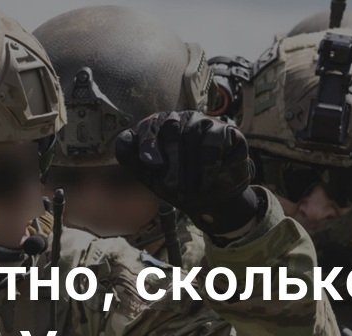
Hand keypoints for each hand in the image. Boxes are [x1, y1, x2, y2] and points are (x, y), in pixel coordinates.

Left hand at [115, 111, 262, 237]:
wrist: (211, 200)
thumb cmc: (179, 185)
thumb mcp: (150, 176)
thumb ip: (133, 157)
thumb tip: (125, 139)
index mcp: (160, 127)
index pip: (149, 126)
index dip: (148, 144)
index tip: (151, 164)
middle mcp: (181, 120)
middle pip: (171, 129)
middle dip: (171, 162)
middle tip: (173, 186)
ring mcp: (204, 122)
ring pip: (192, 136)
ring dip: (190, 169)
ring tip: (191, 189)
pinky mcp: (226, 131)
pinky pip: (213, 143)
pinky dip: (208, 166)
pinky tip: (206, 182)